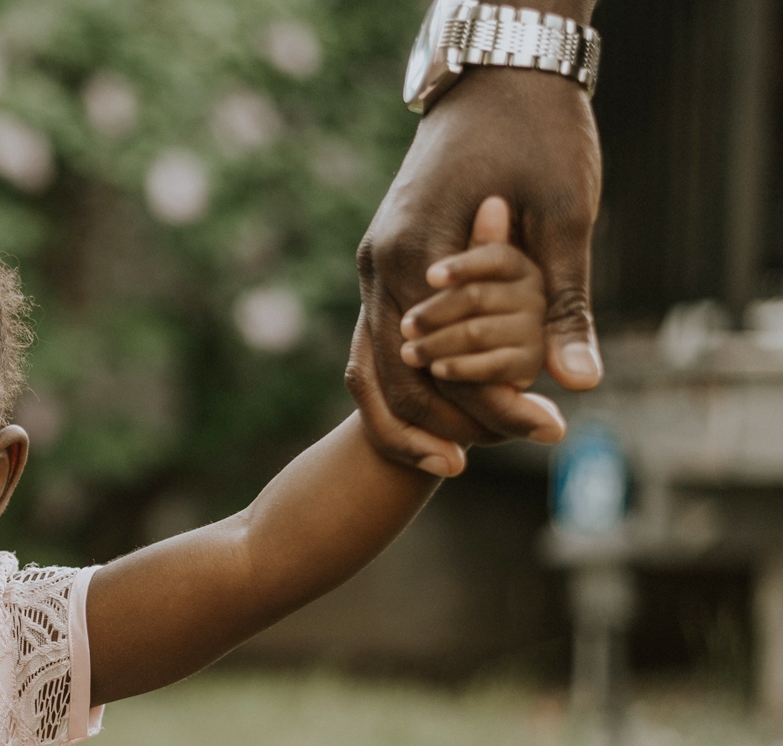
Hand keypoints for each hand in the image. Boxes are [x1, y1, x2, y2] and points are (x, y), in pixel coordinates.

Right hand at [352, 68, 600, 474]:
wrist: (494, 79)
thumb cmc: (535, 136)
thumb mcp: (567, 216)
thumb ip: (563, 302)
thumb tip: (580, 383)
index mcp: (413, 253)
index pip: (442, 359)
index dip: (491, 403)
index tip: (546, 429)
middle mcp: (379, 266)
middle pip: (397, 376)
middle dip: (451, 422)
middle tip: (509, 451)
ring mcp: (373, 267)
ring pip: (371, 368)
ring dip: (416, 415)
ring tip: (463, 459)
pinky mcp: (383, 267)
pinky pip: (374, 346)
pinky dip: (402, 387)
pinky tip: (442, 415)